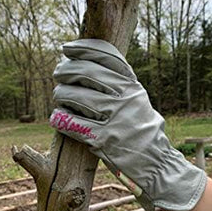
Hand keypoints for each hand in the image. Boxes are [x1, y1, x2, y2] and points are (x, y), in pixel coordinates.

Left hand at [51, 39, 206, 210]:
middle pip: (86, 72)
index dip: (83, 48)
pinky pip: (74, 125)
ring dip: (61, 94)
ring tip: (58, 95)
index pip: (106, 55)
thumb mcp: (136, 100)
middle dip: (66, 69)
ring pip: (76, 97)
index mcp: (132, 85)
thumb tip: (85, 63)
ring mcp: (115, 119)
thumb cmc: (140, 128)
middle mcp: (125, 98)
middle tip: (58, 73)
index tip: (67, 48)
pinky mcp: (105, 140)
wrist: (155, 162)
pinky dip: (61, 119)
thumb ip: (118, 83)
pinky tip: (56, 118)